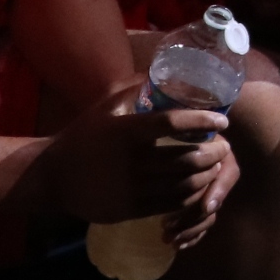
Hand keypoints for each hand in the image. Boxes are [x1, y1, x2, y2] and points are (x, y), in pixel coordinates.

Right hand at [32, 107, 236, 233]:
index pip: (172, 124)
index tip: (223, 120)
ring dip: (207, 174)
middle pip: (187, 159)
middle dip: (214, 152)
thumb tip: (167, 69)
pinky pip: (172, 204)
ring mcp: (131, 189)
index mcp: (125, 131)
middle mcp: (130, 162)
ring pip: (184, 185)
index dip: (202, 120)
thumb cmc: (85, 135)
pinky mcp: (131, 210)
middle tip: (224, 145)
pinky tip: (198, 184)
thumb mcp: (106, 106)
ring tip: (216, 164)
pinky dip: (192, 194)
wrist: (54, 177)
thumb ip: (136, 88)